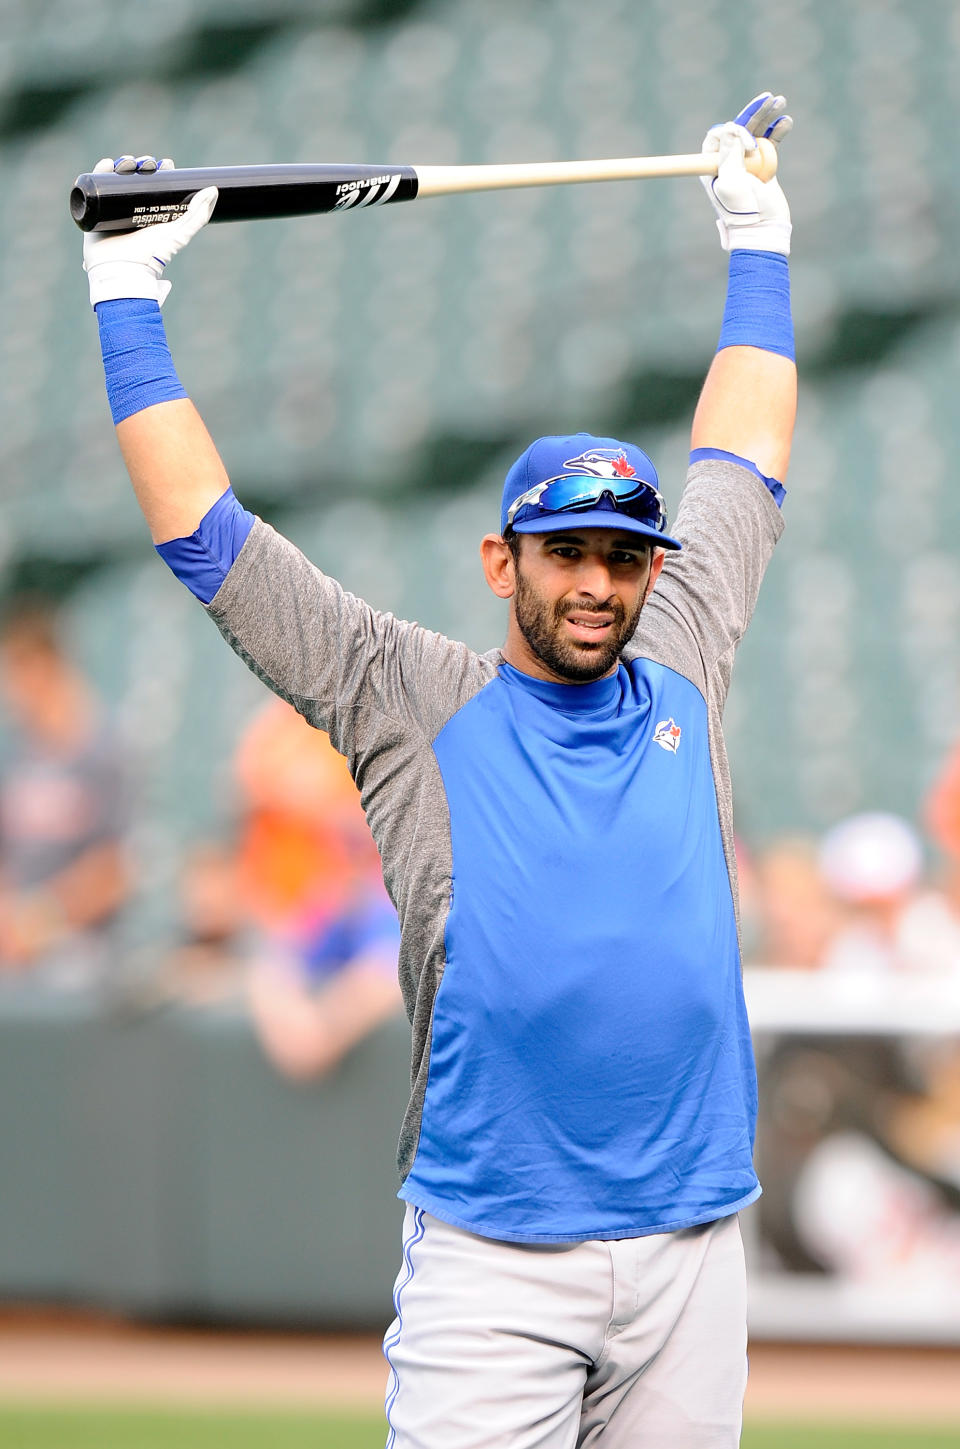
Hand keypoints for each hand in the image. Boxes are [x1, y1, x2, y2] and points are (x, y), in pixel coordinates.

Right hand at [82, 155, 217, 306]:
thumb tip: (213, 190)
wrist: (123, 269)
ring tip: (128, 163)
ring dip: (123, 164)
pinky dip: (100, 170)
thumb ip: (197, 216)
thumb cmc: (152, 255)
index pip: (157, 184)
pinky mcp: (95, 209)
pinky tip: (107, 164)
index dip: (161, 170)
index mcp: (153, 211)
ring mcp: (113, 208)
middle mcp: (133, 209)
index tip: (166, 164)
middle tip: (146, 164)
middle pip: (137, 177)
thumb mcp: (179, 234)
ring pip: (117, 178)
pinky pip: (95, 185)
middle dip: (142, 164)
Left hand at [700, 92, 791, 254]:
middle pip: (738, 129)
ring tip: (781, 102)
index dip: (733, 131)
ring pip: (756, 132)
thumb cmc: (742, 210)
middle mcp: (728, 162)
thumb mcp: (731, 182)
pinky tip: (786, 122)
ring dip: (768, 116)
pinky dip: (778, 131)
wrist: (763, 229)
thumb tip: (729, 126)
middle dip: (753, 113)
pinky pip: (770, 143)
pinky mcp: (764, 166)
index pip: (717, 136)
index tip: (749, 143)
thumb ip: (729, 154)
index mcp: (713, 166)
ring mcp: (746, 163)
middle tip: (769, 98)